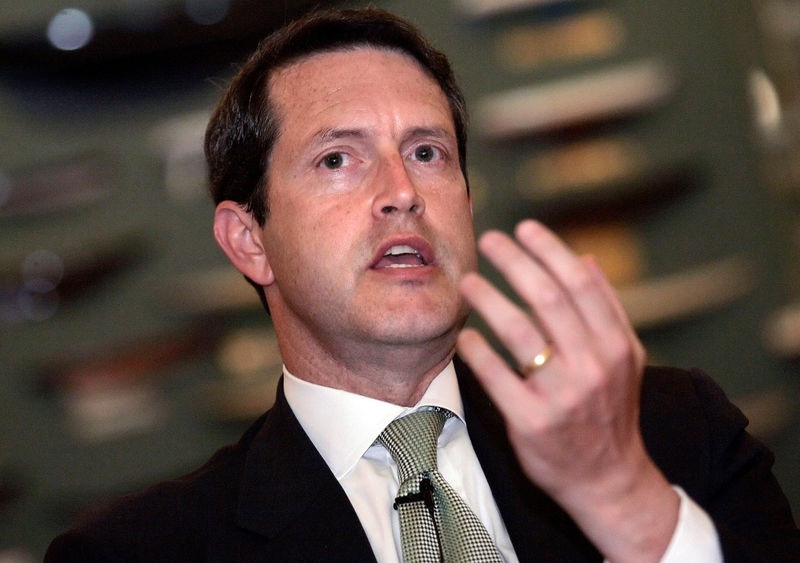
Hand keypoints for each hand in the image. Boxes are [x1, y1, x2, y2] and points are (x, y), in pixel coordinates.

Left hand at [456, 220, 677, 561]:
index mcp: (616, 345)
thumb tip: (586, 257)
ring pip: (519, 332)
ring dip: (488, 299)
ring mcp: (562, 395)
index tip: (524, 228)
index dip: (550, 250)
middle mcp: (593, 366)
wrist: (609, 479)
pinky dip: (476, 351)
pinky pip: (496, 376)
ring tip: (468, 281)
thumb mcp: (625, 358)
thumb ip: (607, 307)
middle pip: (548, 298)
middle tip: (489, 240)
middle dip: (515, 261)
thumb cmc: (611, 411)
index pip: (581, 283)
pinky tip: (464, 335)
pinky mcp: (531, 421)